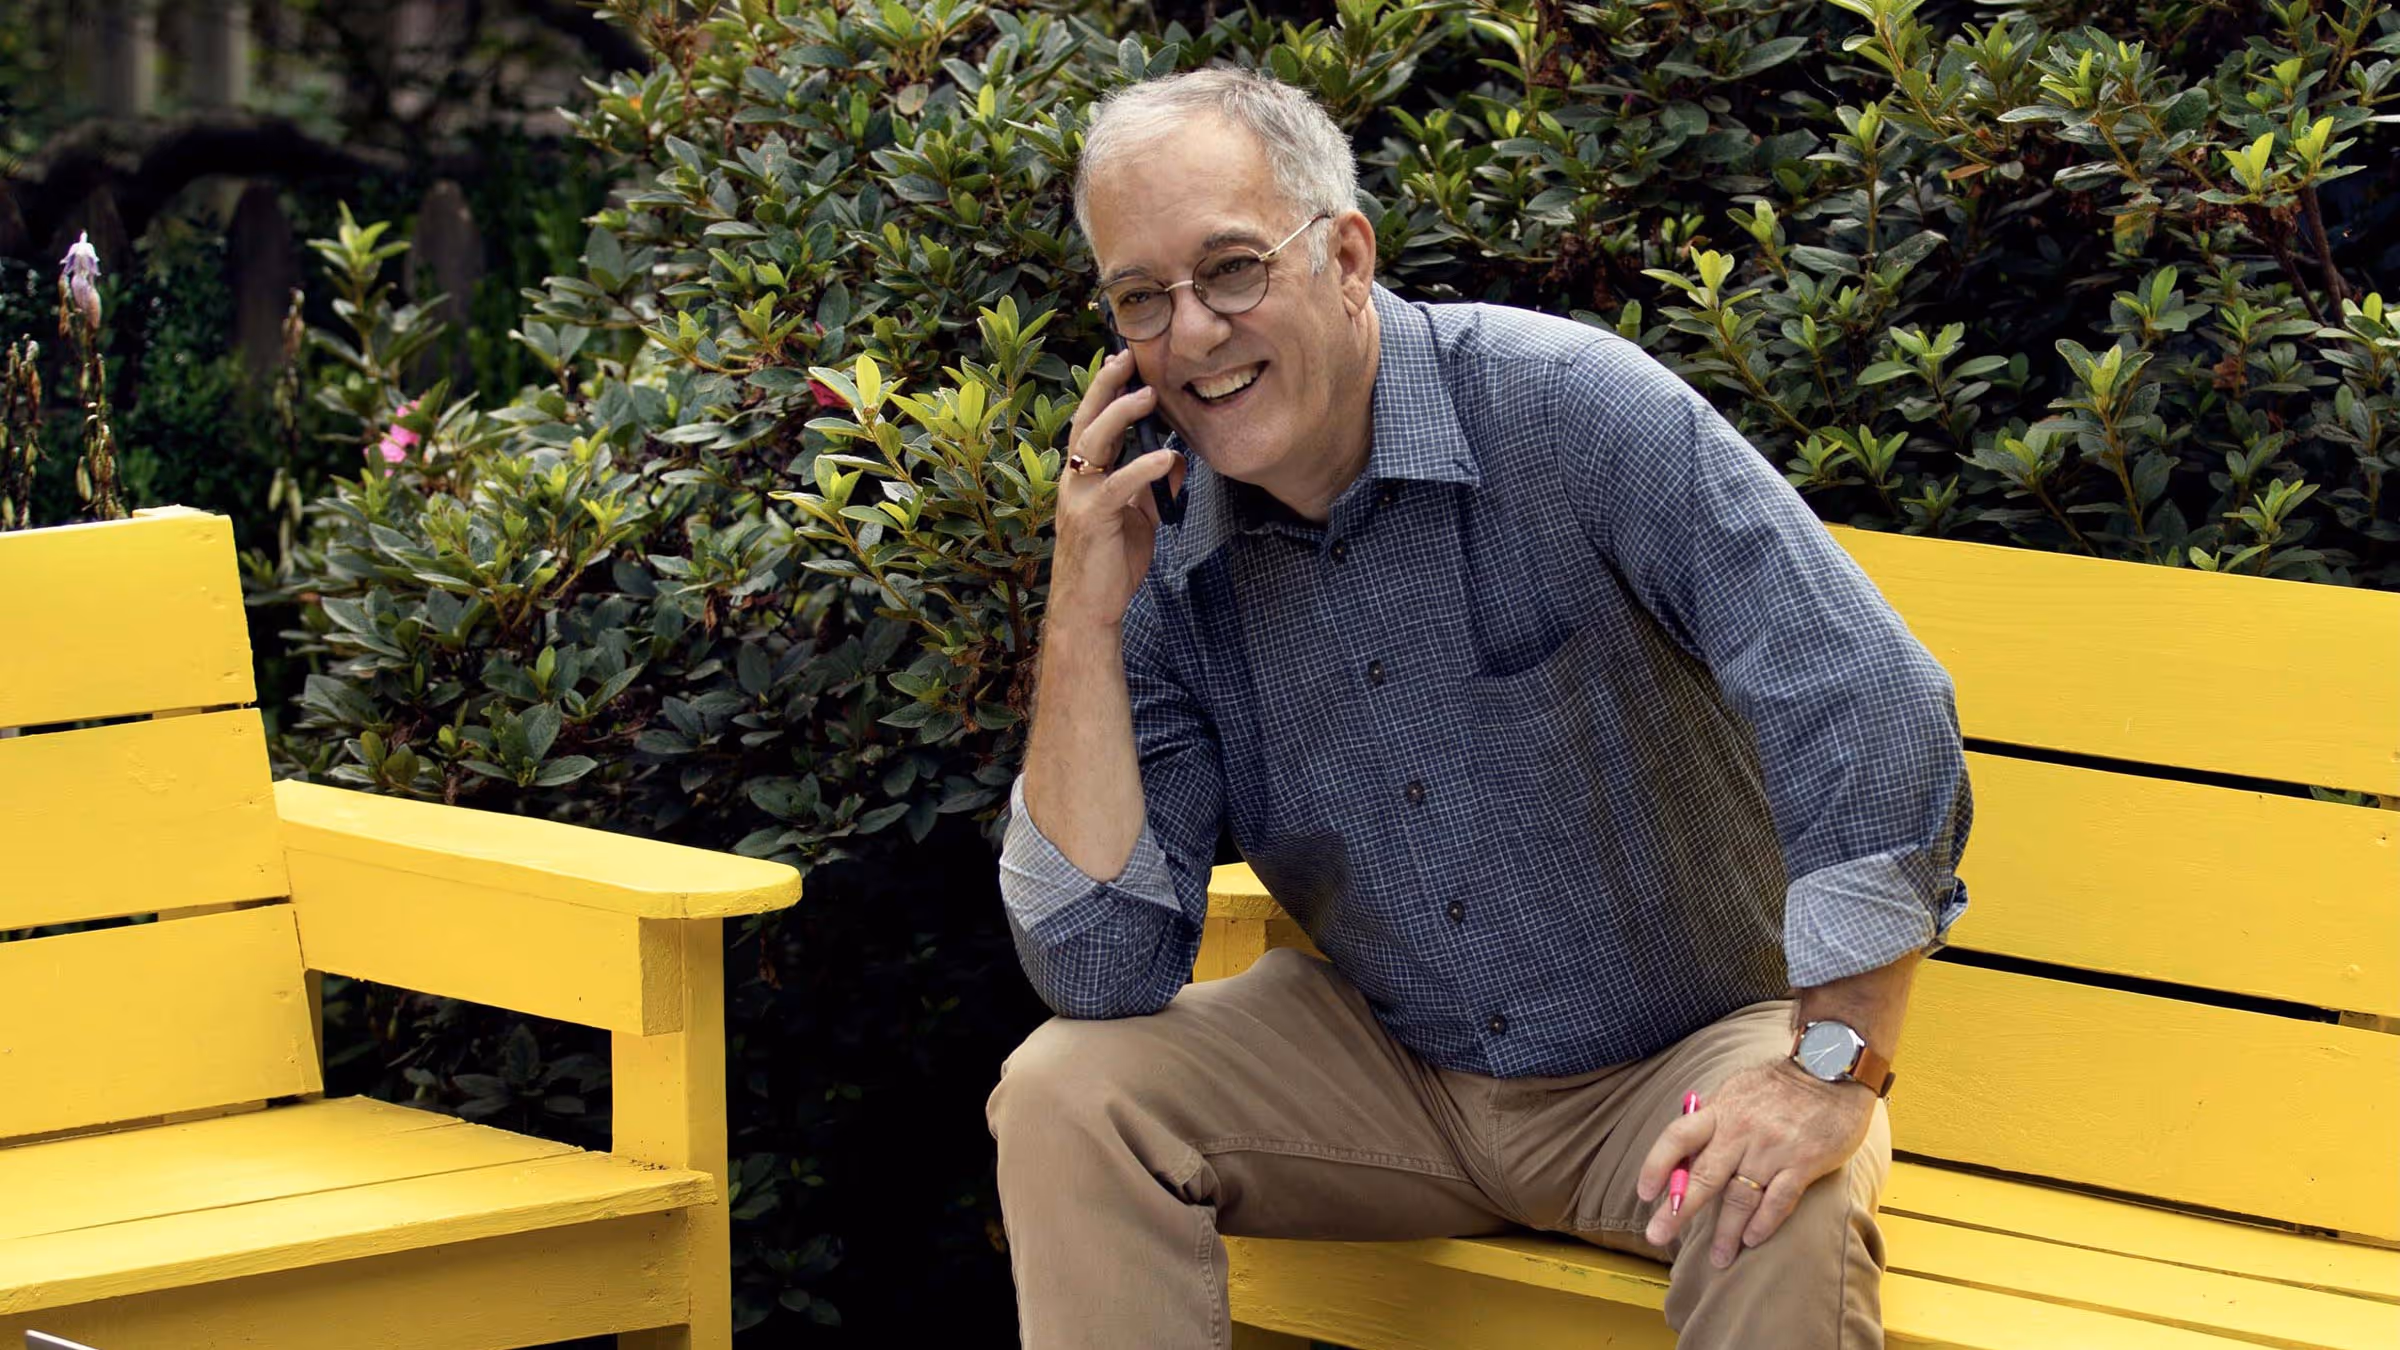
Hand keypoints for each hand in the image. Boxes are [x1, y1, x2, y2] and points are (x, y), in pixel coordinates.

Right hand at [1049, 348, 1185, 631]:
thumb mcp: (1141, 516)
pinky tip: (1167, 457)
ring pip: (1093, 444)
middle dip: (1105, 387)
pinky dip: (1142, 469)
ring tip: (1147, 395)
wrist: (1091, 606)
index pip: (1094, 423)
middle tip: (1126, 358)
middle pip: (1086, 421)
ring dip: (1119, 416)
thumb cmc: (1112, 560)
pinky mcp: (1092, 519)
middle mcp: (1075, 480)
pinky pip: (1117, 487)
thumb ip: (1154, 486)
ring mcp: (1079, 497)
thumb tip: (1178, 458)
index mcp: (1086, 475)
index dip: (1107, 391)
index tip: (1125, 362)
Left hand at [1634, 1059, 1873, 1267]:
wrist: (1831, 1070)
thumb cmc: (1780, 1083)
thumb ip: (1711, 1116)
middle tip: (1658, 1236)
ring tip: (1719, 1257)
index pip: (1677, 1136)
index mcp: (1720, 1110)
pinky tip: (1752, 1240)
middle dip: (1677, 1211)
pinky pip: (1778, 1201)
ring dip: (1726, 1231)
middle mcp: (1741, 1130)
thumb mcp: (1737, 1089)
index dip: (1656, 1164)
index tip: (1644, 1192)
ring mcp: (1772, 1148)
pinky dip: (1763, 1224)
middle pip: (1703, 1176)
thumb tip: (1683, 1147)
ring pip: (1740, 1197)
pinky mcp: (1803, 1162)